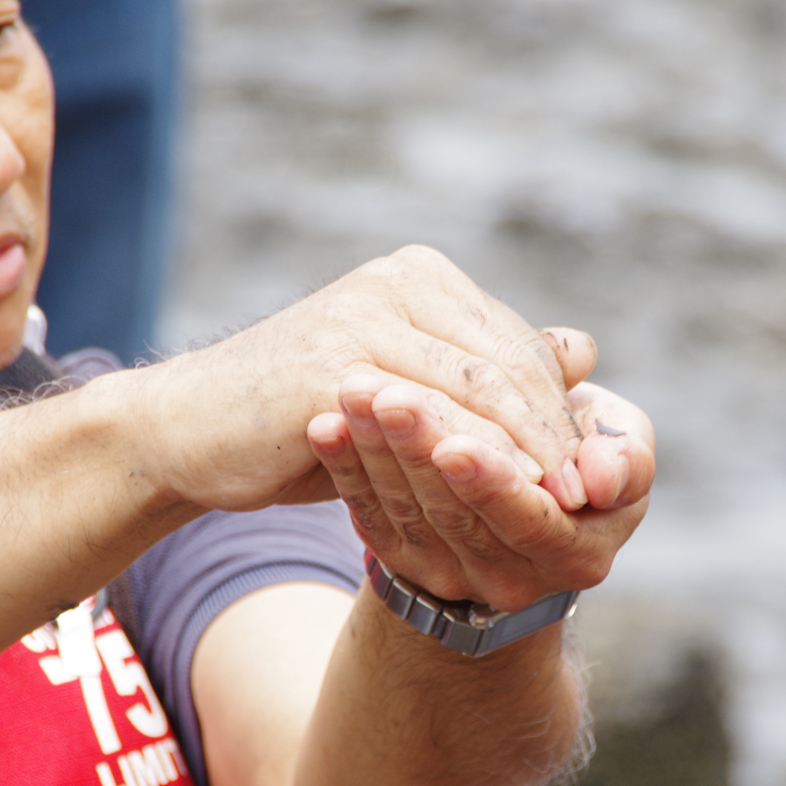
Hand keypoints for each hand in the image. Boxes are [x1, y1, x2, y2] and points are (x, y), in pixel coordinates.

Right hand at [137, 247, 594, 513]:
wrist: (189, 432)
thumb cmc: (297, 417)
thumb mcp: (403, 387)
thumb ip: (483, 368)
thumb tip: (582, 349)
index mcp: (420, 279)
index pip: (517, 345)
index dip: (560, 410)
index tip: (597, 471)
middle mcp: (397, 284)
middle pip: (506, 364)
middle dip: (554, 433)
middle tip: (593, 496)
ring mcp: (362, 319)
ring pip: (475, 390)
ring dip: (524, 452)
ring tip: (558, 507)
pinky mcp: (331, 369)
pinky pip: (425, 422)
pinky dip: (468, 464)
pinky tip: (493, 505)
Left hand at [305, 371, 654, 610]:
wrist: (526, 494)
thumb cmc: (583, 447)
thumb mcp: (620, 447)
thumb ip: (624, 451)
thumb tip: (603, 472)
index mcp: (576, 551)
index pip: (531, 519)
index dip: (495, 482)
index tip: (455, 441)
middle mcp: (515, 578)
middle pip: (459, 514)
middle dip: (420, 450)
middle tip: (385, 394)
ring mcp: (455, 575)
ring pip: (410, 512)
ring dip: (375, 452)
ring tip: (352, 391)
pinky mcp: (406, 561)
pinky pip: (372, 516)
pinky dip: (346, 470)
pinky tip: (324, 426)